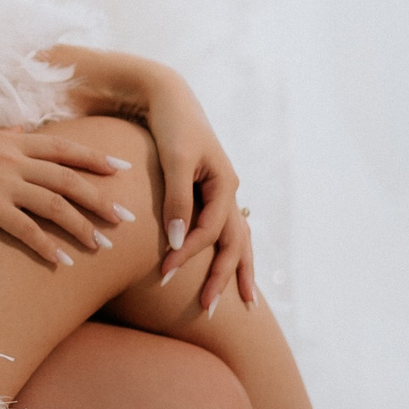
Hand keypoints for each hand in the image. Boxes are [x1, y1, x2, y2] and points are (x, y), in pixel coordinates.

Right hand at [0, 125, 138, 266]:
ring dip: (82, 227)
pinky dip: (48, 246)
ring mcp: (1, 184)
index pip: (63, 149)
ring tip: (103, 247)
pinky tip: (63, 262)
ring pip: (54, 205)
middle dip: (101, 199)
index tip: (121, 169)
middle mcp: (12, 160)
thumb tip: (21, 127)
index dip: (94, 159)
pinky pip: (26, 230)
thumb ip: (1, 133)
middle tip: (127, 217)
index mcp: (11, 141)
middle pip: (68, 179)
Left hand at [144, 74, 255, 313]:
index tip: (165, 273)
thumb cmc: (170, 125)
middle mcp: (228, 192)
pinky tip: (226, 270)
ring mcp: (222, 194)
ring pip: (236, 240)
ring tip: (243, 304)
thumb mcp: (174, 160)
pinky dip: (226, 253)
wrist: (168, 96)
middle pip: (235, 244)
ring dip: (235, 271)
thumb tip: (179, 243)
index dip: (190, 254)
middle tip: (211, 312)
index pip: (211, 231)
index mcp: (225, 185)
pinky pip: (222, 231)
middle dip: (224, 278)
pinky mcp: (208, 193)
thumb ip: (178, 200)